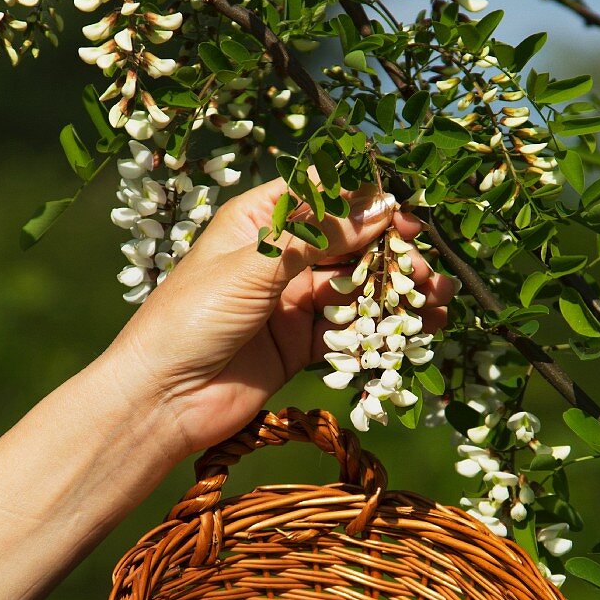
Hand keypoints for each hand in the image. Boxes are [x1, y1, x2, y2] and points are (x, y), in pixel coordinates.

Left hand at [106, 178, 454, 458]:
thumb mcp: (253, 267)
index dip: (367, 205)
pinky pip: (349, 334)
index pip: (324, 199)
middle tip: (426, 273)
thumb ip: (316, 237)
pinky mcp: (300, 346)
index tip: (405, 220)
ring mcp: (291, 304)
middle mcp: (280, 259)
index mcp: (259, 223)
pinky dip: (382, 333)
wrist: (161, 400)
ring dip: (396, 296)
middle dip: (392, 257)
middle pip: (349, 246)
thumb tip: (378, 207)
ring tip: (437, 303)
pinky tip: (416, 334)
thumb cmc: (190, 319)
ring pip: (356, 291)